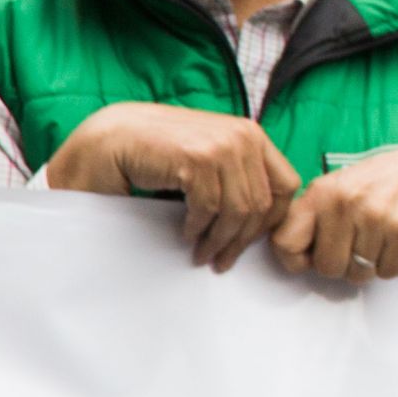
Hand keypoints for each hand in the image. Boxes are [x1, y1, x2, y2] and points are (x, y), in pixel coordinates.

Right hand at [47, 102, 299, 270]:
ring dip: (219, 239)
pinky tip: (186, 232)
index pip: (286, 184)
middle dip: (243, 239)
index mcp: (253, 135)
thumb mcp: (210, 158)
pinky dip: (198, 227)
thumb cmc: (160, 152)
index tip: (252, 242)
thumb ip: (237, 177)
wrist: (111, 137)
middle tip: (223, 261)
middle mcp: (244, 136)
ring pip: (239, 209)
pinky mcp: (197, 158)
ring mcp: (223, 145)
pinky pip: (210, 207)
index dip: (272, 220)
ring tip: (203, 254)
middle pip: (263, 202)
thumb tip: (261, 223)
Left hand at [271, 148, 397, 282]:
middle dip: (342, 263)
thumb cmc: (376, 184)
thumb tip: (293, 258)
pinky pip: (389, 272)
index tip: (311, 255)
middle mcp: (347, 203)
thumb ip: (309, 218)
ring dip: (370, 264)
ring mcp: (377, 217)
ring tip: (379, 238)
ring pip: (360, 274)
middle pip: (328, 268)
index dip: (297, 259)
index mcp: (322, 192)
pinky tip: (396, 241)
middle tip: (355, 244)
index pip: (285, 244)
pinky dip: (393, 264)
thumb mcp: (336, 189)